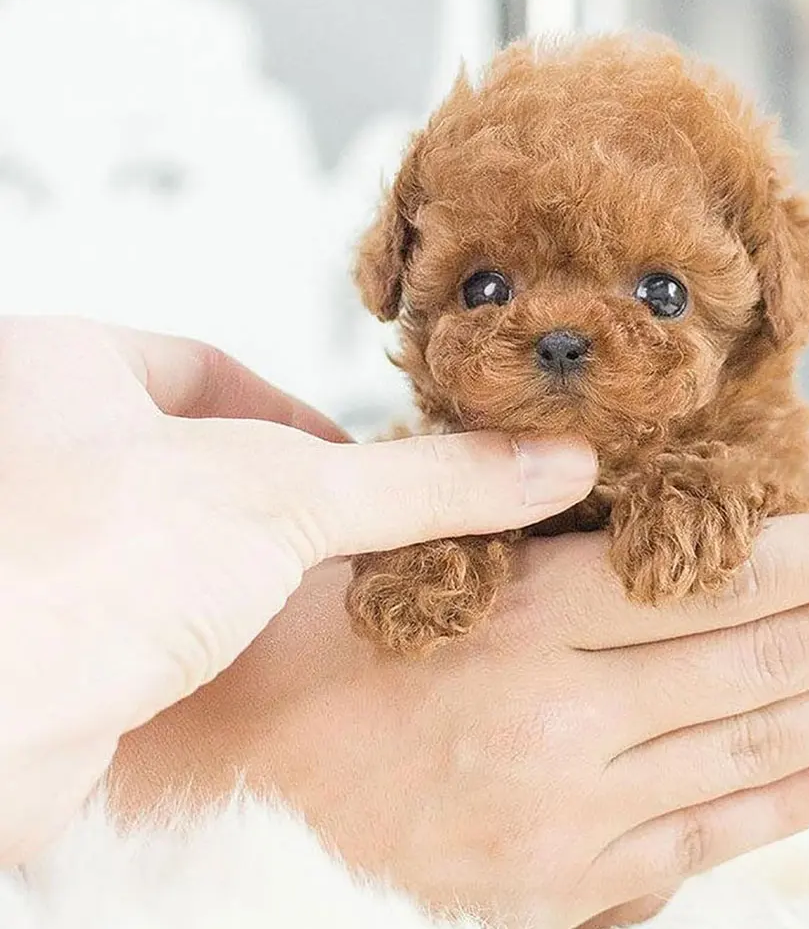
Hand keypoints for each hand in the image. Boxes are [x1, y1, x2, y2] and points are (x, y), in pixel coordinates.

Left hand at [0, 316, 595, 863]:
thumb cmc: (90, 561)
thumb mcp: (287, 496)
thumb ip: (422, 482)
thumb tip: (552, 463)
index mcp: (60, 364)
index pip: (204, 367)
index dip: (292, 414)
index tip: (352, 466)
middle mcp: (28, 445)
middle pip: (190, 450)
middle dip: (277, 491)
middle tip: (349, 530)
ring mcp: (28, 541)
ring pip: (166, 532)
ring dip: (243, 559)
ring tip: (310, 590)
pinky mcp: (35, 629)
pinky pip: (138, 602)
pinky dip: (200, 615)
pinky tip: (243, 647)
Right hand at [112, 509, 808, 927]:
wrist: (225, 779)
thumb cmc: (316, 638)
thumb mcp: (419, 561)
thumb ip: (536, 546)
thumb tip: (652, 525)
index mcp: (526, 624)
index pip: (720, 585)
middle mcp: (563, 722)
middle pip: (763, 665)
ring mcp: (569, 815)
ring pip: (753, 750)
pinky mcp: (555, 886)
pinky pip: (701, 839)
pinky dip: (790, 799)